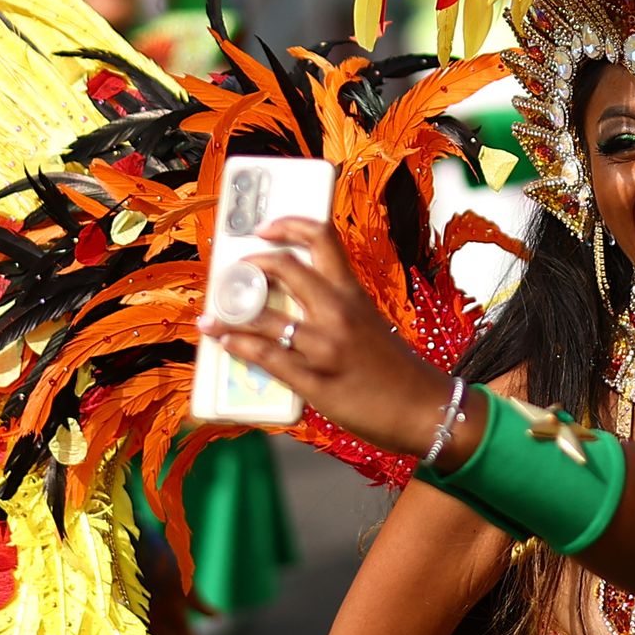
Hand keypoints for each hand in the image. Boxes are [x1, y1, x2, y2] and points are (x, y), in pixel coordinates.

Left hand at [197, 217, 453, 454]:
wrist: (423, 408)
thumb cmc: (395, 370)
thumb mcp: (369, 325)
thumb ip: (335, 311)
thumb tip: (287, 308)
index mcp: (353, 294)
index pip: (323, 238)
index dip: (288, 225)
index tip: (264, 228)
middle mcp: (339, 312)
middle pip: (286, 268)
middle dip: (251, 266)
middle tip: (234, 274)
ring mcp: (326, 347)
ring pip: (265, 318)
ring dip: (229, 315)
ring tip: (211, 317)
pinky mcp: (317, 381)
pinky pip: (268, 358)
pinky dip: (240, 347)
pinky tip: (225, 342)